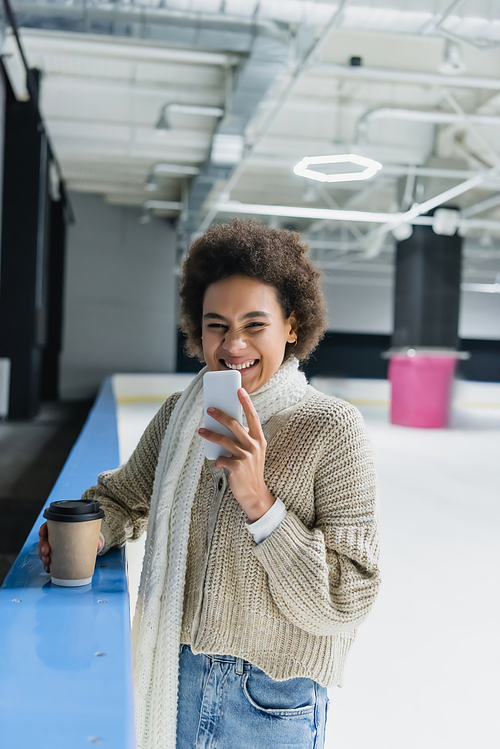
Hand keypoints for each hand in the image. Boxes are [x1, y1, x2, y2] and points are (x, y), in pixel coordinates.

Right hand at [38, 521, 104, 572]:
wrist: (89, 544)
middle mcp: (56, 535)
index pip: (49, 525)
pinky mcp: (56, 555)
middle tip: (46, 551)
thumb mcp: (91, 535)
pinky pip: (48, 559)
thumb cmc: (87, 536)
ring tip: (47, 561)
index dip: (43, 529)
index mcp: (62, 527)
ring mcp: (55, 546)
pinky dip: (46, 564)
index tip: (43, 533)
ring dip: (43, 556)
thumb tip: (98, 544)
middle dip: (42, 545)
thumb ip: (96, 538)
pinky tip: (48, 567)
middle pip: (44, 538)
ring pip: (44, 549)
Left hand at [198, 388, 274, 522]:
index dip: (246, 402)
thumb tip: (225, 427)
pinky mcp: (237, 467)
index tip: (239, 390)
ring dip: (210, 434)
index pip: (253, 417)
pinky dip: (217, 461)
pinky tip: (217, 464)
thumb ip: (244, 440)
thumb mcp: (253, 453)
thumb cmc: (251, 471)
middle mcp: (254, 446)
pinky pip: (221, 459)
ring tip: (201, 430)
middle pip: (235, 425)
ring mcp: (246, 456)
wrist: (255, 495)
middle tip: (209, 409)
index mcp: (259, 440)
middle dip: (221, 415)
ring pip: (224, 440)